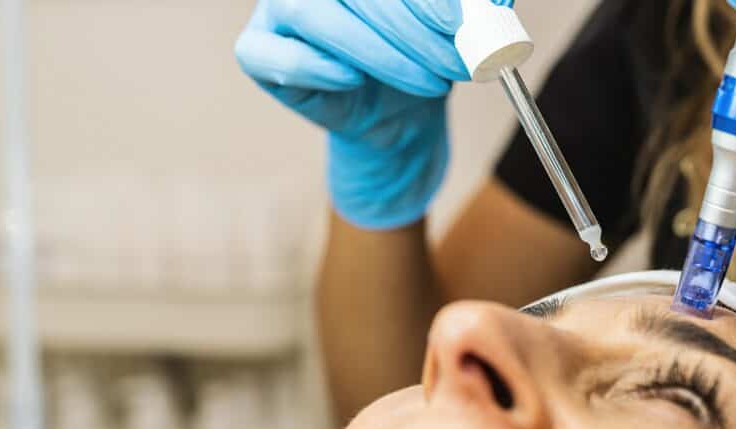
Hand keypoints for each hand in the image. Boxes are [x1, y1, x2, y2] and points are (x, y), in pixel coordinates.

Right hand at [235, 0, 468, 228]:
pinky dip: (323, 69)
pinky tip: (356, 80)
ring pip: (315, 16)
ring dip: (378, 54)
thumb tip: (479, 4)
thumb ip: (454, 7)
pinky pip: (280, 57)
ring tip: (428, 82)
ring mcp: (276, 8)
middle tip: (452, 61)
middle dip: (409, 29)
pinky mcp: (256, 50)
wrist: (398, 110)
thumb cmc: (417, 55)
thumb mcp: (443, 27)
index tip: (457, 23)